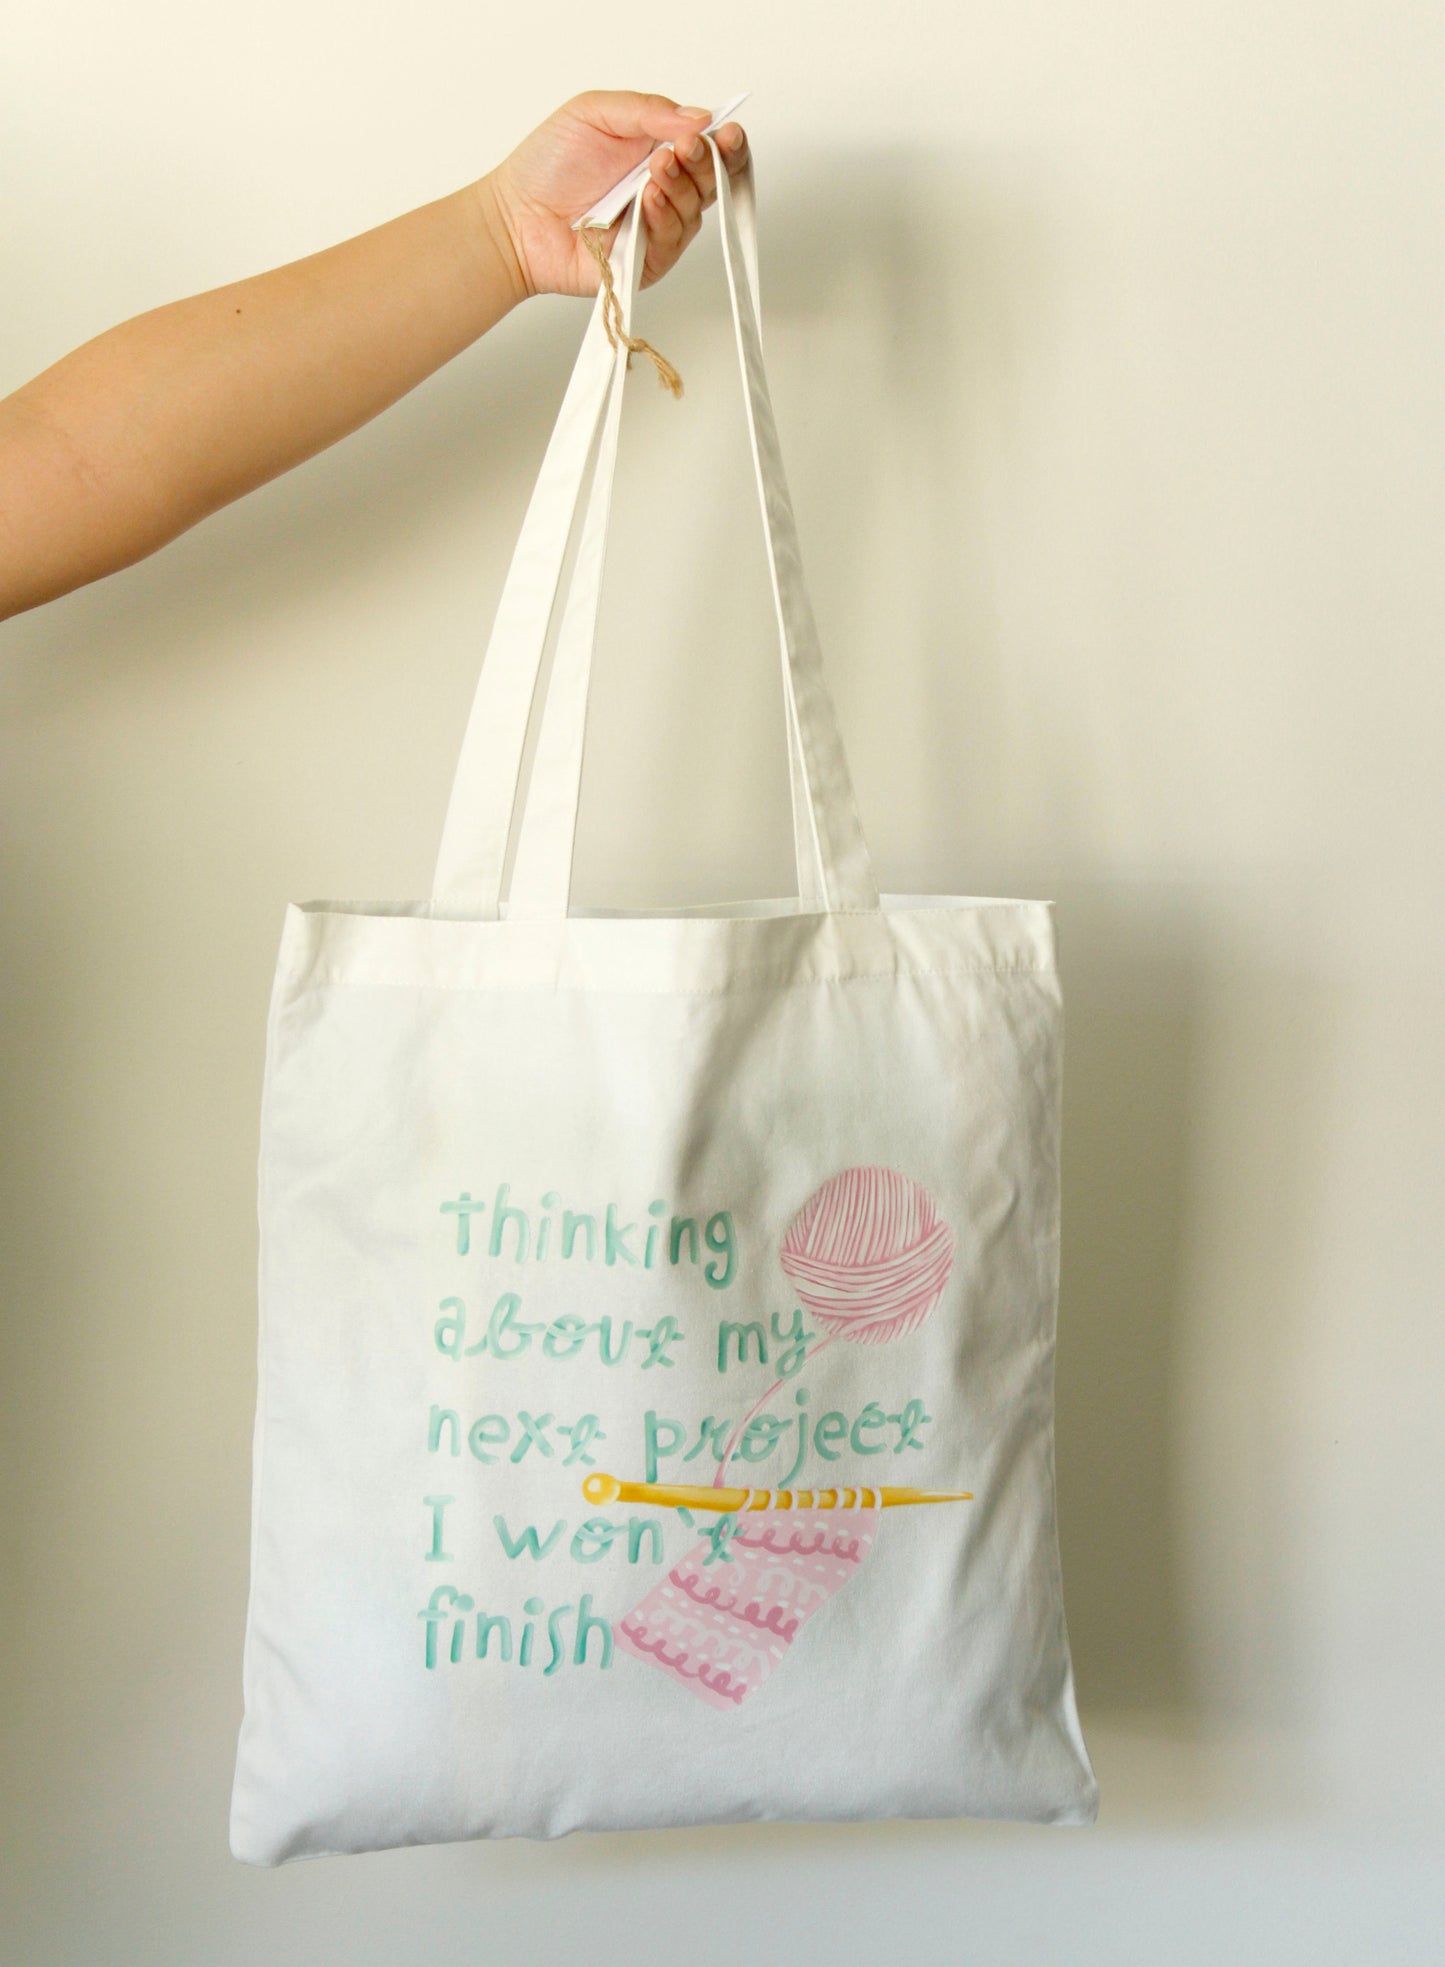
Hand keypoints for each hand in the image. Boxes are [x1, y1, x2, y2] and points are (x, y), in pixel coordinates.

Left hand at [482, 91, 750, 301]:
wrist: (516, 215)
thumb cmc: (548, 165)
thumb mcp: (595, 113)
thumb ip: (647, 110)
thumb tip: (699, 116)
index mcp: (658, 151)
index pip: (708, 148)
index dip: (725, 142)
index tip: (726, 132)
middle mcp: (665, 190)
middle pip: (713, 181)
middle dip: (707, 162)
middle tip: (687, 147)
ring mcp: (657, 228)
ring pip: (696, 211)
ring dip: (681, 186)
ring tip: (655, 170)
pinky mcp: (646, 262)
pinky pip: (672, 242)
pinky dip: (665, 218)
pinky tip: (648, 201)